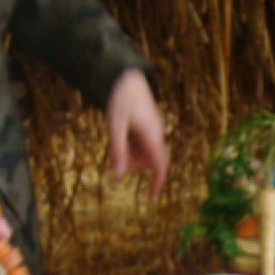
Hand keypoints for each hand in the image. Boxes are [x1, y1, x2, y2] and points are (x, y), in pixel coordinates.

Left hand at [106, 69, 167, 195]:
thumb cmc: (120, 100)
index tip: (152, 197)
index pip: (159, 165)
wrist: (126, 76)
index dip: (157, 183)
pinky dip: (132, 145)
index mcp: (151, 136)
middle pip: (149, 160)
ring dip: (131, 155)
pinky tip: (121, 134)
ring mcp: (153, 129)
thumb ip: (117, 152)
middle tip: (114, 160)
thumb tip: (117, 177)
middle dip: (134, 165)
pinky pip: (142, 143)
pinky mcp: (148, 125)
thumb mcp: (115, 127)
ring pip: (145, 152)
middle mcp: (156, 134)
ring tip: (116, 142)